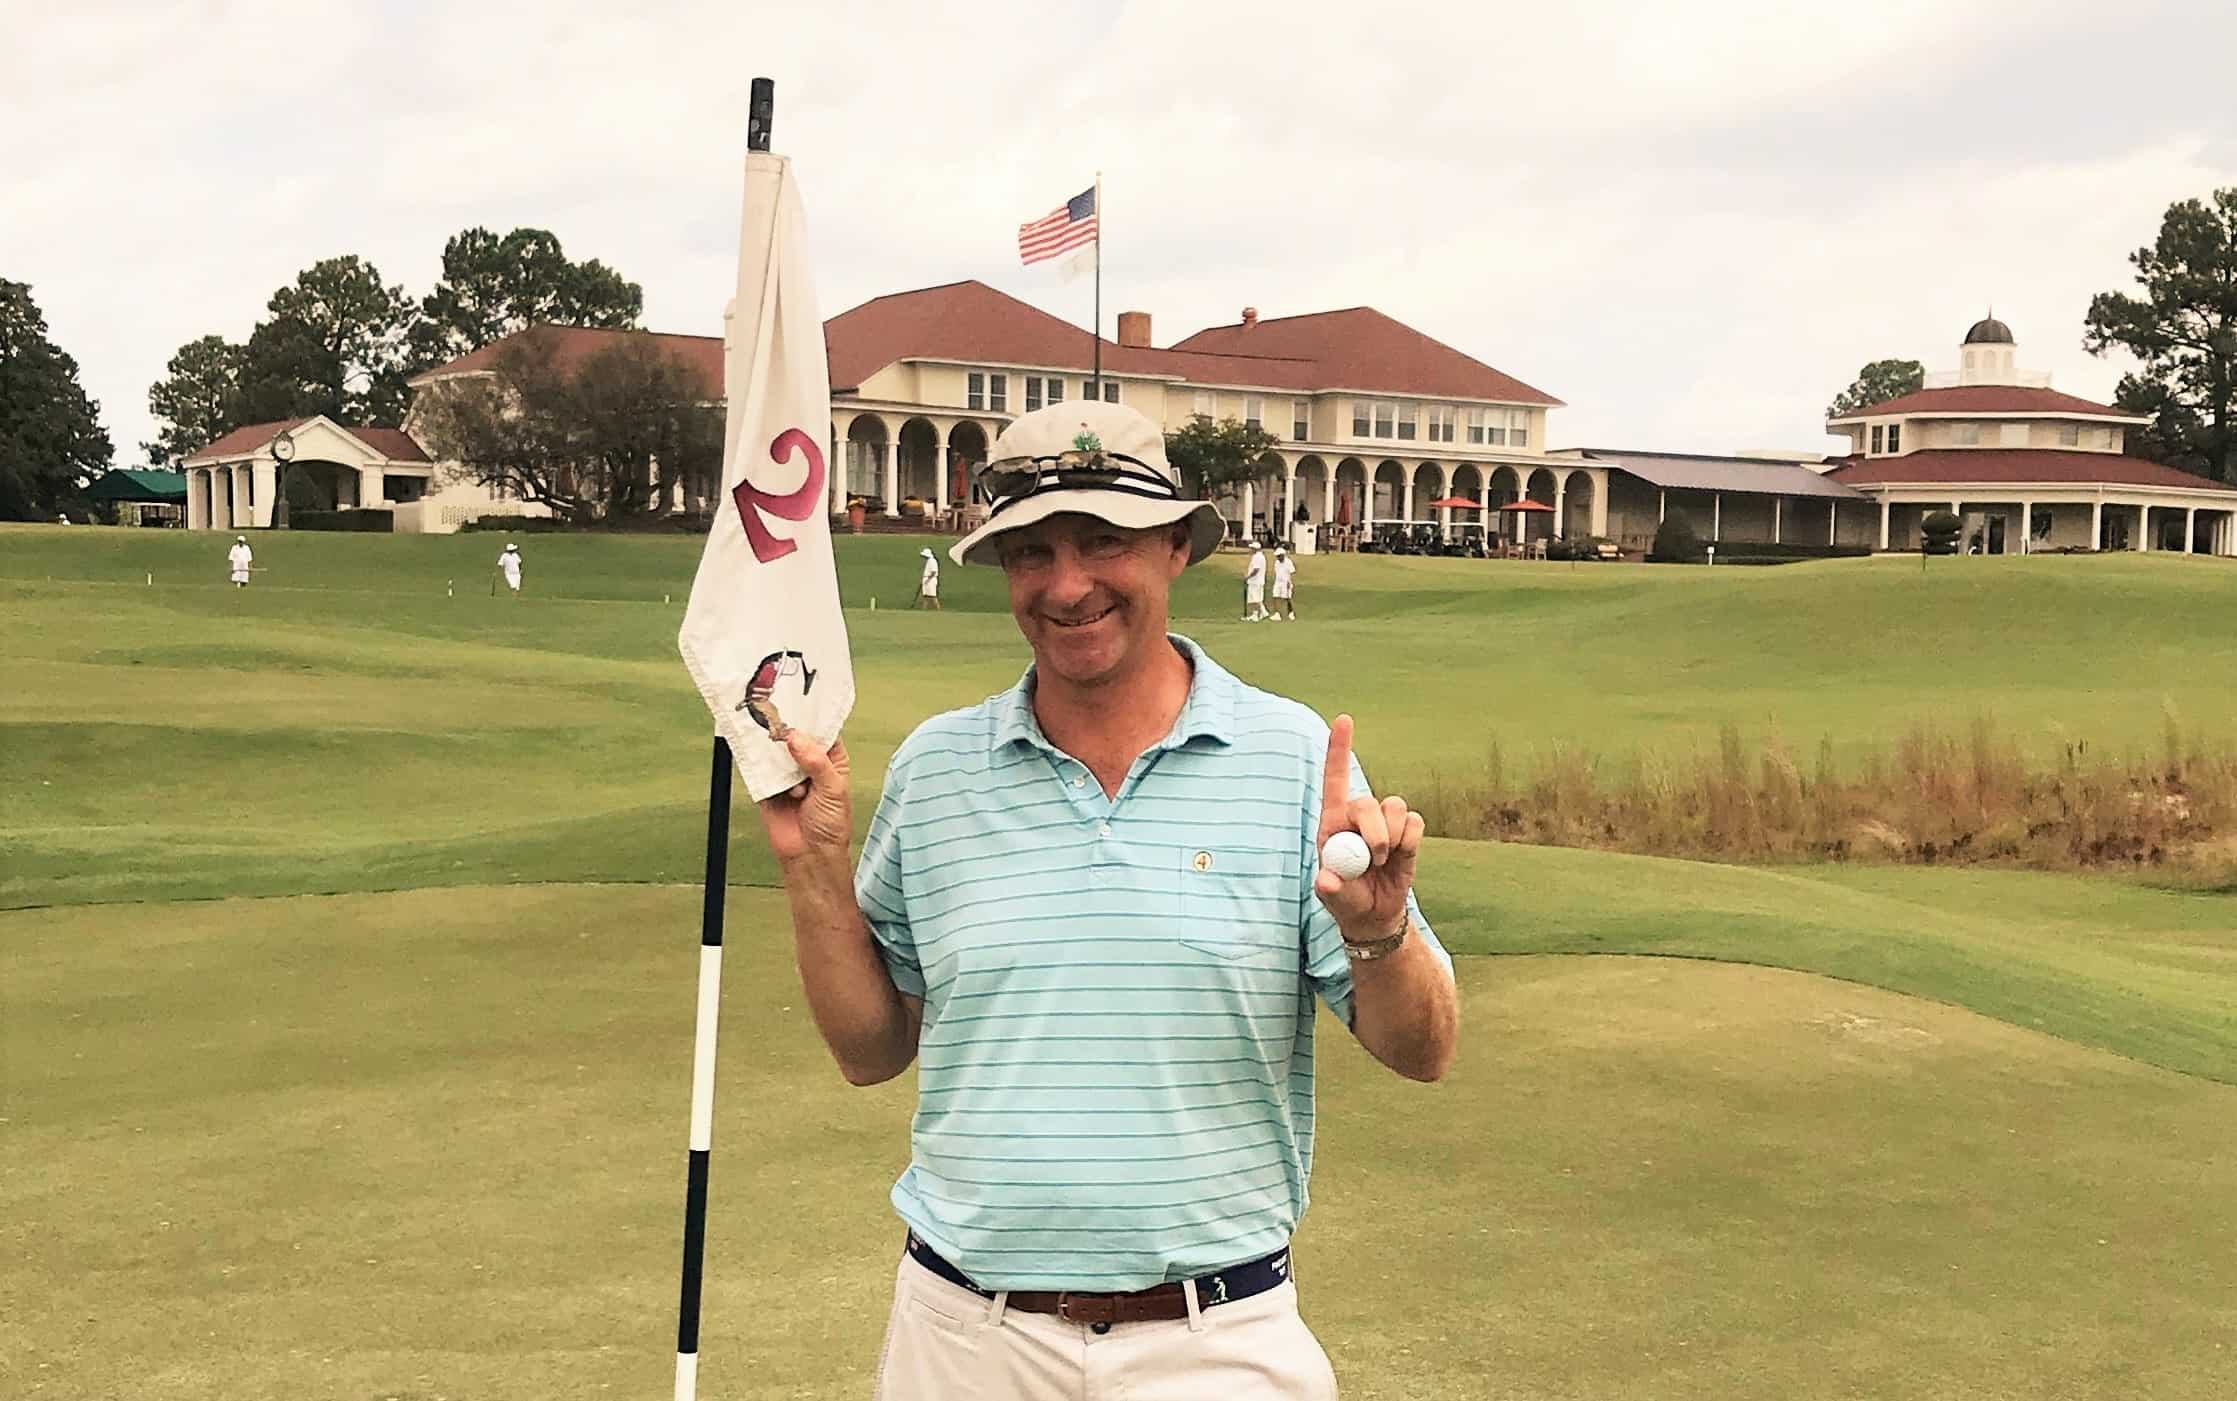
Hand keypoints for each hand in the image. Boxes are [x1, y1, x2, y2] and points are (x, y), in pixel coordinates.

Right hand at [757, 732, 852, 865]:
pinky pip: (760, 768)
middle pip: (795, 737)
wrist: (809, 855)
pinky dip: (760, 763)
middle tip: (779, 721)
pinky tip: (764, 761)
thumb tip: (795, 737)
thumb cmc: (831, 825)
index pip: (822, 731)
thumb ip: (816, 761)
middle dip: (788, 731)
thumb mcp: (832, 789)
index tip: (800, 706)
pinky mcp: (768, 785)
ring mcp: (787, 774)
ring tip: (775, 746)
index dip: (812, 719)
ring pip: (777, 751)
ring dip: (775, 750)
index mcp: (831, 760)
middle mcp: (808, 763)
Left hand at [1313, 714, 1422, 941]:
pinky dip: (1410, 841)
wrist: (1374, 914)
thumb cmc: (1346, 900)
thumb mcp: (1334, 898)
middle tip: (1374, 859)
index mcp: (1332, 824)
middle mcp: (1358, 817)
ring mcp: (1384, 822)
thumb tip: (1326, 881)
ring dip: (1392, 837)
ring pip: (1395, 807)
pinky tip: (1400, 858)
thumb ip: (1330, 889)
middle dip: (1374, 830)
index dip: (1339, 749)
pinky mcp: (1407, 831)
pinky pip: (1415, 822)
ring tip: (1383, 862)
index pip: (1335, 780)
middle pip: (1367, 801)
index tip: (1344, 719)